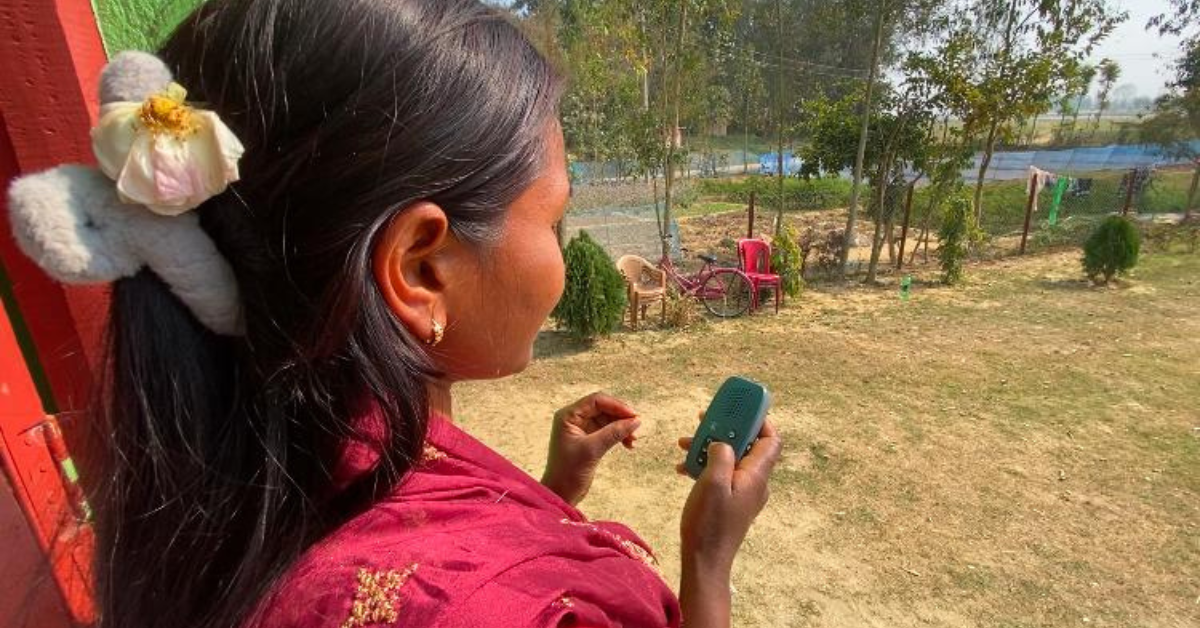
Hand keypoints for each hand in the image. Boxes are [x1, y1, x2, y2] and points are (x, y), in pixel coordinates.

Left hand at [541, 392, 641, 505]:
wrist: (561, 494)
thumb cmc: (569, 472)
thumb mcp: (593, 450)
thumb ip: (614, 433)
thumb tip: (636, 421)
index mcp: (568, 416)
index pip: (596, 401)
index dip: (616, 406)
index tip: (633, 416)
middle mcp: (573, 418)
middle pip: (603, 408)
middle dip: (620, 417)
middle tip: (636, 429)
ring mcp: (581, 429)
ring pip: (607, 419)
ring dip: (621, 427)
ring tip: (633, 441)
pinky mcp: (588, 439)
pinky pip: (607, 430)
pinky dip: (618, 435)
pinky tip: (628, 444)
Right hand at [677, 414, 781, 576]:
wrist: (705, 561)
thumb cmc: (709, 524)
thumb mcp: (713, 483)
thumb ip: (721, 455)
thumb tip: (723, 442)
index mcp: (756, 476)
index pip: (771, 440)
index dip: (759, 420)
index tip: (740, 407)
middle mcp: (755, 483)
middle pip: (747, 445)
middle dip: (725, 430)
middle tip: (704, 420)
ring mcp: (743, 493)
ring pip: (731, 459)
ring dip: (709, 447)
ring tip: (685, 444)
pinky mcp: (731, 501)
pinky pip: (722, 474)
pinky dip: (706, 466)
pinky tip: (684, 467)